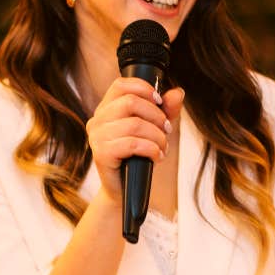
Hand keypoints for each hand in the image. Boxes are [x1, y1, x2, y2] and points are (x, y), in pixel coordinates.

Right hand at [85, 78, 183, 200]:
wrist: (127, 189)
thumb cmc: (138, 156)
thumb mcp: (156, 128)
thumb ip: (167, 109)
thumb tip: (177, 93)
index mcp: (106, 109)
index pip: (121, 85)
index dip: (144, 88)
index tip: (160, 102)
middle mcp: (97, 120)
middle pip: (130, 102)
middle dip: (156, 116)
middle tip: (167, 130)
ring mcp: (96, 137)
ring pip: (134, 124)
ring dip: (157, 136)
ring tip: (163, 147)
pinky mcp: (101, 154)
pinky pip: (131, 144)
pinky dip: (151, 149)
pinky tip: (156, 156)